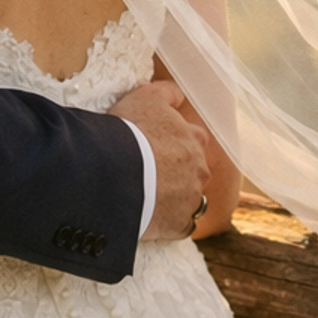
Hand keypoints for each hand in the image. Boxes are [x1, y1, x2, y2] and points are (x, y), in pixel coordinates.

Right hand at [109, 79, 210, 241]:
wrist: (117, 172)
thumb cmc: (131, 130)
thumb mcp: (146, 96)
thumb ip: (168, 92)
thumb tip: (180, 95)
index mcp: (195, 140)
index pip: (195, 139)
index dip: (175, 142)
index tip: (158, 146)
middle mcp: (200, 169)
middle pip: (195, 171)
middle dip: (179, 172)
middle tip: (151, 172)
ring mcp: (192, 199)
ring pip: (190, 199)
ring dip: (176, 197)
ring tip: (150, 196)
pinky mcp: (180, 224)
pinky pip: (180, 225)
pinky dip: (170, 222)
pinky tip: (152, 216)